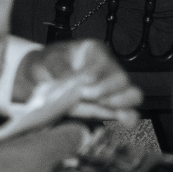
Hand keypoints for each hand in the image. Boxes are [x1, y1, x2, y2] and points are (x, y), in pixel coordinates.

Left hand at [13, 40, 139, 124]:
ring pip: (132, 94)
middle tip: (86, 96)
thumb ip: (60, 70)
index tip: (80, 86)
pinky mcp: (112, 107)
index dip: (93, 76)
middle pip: (121, 78)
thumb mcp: (48, 60)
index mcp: (94, 51)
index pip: (102, 63)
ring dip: (119, 103)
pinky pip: (130, 112)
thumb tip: (73, 83)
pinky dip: (128, 117)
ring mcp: (113, 89)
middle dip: (105, 90)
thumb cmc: (47, 64)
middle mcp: (108, 68)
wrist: (40, 78)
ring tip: (101, 106)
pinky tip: (120, 120)